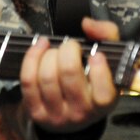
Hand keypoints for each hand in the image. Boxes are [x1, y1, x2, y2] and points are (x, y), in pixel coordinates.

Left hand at [20, 17, 120, 132]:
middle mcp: (81, 113)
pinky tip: (40, 48)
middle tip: (70, 46)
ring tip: (56, 49)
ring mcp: (57, 115)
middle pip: (69, 75)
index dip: (99, 71)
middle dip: (68, 50)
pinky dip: (32, 58)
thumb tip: (87, 24)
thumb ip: (106, 35)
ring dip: (49, 54)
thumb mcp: (110, 59)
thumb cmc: (93, 80)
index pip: (103, 94)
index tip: (95, 55)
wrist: (72, 111)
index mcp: (104, 103)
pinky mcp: (36, 111)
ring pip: (47, 77)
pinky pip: (29, 81)